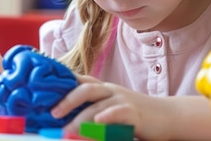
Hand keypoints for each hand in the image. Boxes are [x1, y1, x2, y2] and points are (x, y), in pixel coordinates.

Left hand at [51, 75, 170, 139]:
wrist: (167, 116)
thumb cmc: (135, 114)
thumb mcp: (111, 108)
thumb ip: (92, 110)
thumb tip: (65, 119)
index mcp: (103, 89)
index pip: (80, 80)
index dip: (62, 82)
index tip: (43, 89)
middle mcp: (111, 91)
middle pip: (86, 88)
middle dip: (67, 100)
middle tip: (53, 113)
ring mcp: (123, 100)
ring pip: (98, 105)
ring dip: (81, 118)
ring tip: (67, 130)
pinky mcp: (135, 113)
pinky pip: (119, 112)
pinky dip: (107, 117)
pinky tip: (98, 122)